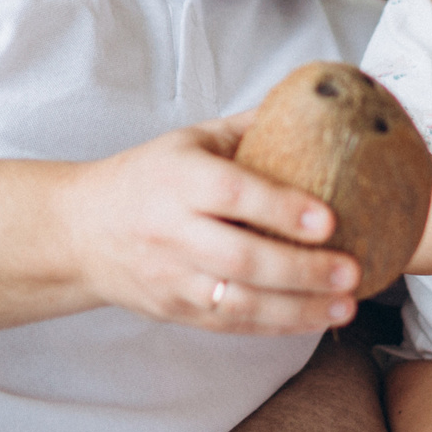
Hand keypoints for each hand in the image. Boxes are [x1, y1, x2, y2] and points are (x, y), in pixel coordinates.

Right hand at [59, 113, 358, 334]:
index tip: (328, 218)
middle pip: (240, 258)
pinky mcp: (174, 309)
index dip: (281, 208)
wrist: (80, 230)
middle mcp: (172, 230)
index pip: (233, 194)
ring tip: (345, 305)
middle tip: (351, 270)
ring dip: (297, 309)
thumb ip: (251, 127)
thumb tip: (317, 106)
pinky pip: (229, 323)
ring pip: (238, 301)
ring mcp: (172, 277)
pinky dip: (275, 326)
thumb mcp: (191, 139)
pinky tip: (314, 319)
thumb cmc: (148, 177)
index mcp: (178, 179)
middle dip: (301, 269)